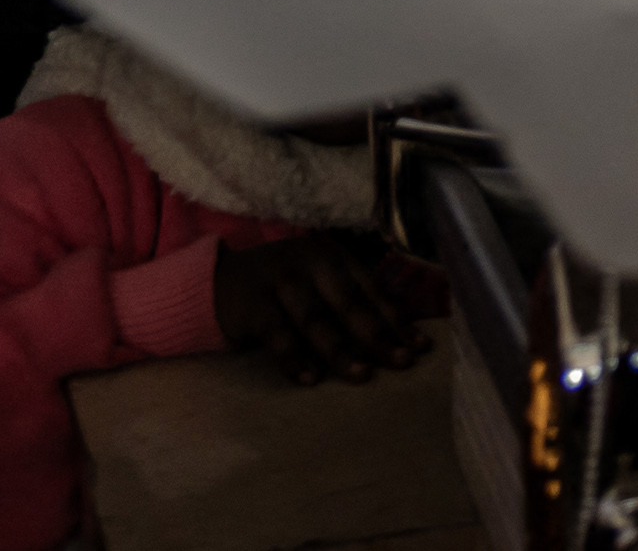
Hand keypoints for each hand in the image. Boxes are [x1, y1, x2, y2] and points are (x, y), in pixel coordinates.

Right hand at [212, 232, 439, 384]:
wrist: (217, 281)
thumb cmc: (282, 289)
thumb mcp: (319, 285)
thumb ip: (349, 302)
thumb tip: (398, 336)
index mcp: (335, 258)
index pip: (372, 291)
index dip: (396, 320)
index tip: (420, 347)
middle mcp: (311, 262)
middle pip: (350, 304)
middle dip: (377, 336)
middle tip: (400, 362)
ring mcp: (280, 280)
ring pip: (317, 320)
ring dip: (341, 350)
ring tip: (362, 375)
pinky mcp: (252, 302)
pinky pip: (278, 335)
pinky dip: (295, 359)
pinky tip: (311, 379)